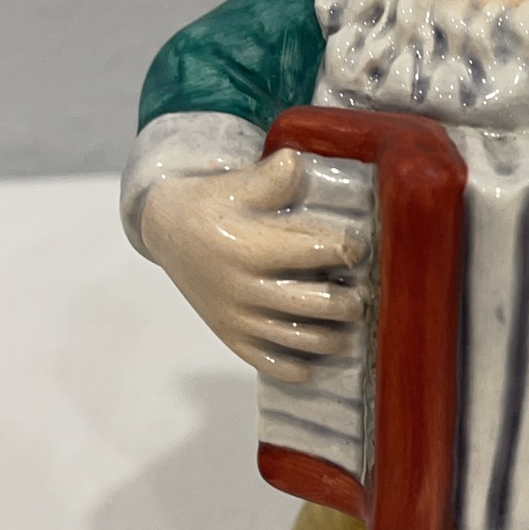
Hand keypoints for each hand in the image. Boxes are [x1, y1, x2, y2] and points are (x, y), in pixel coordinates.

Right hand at [139, 148, 367, 382]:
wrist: (166, 230)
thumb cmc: (212, 204)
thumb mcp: (239, 184)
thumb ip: (272, 178)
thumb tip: (297, 162)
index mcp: (254, 248)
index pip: (321, 254)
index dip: (350, 250)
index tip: (359, 248)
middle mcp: (247, 288)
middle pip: (321, 305)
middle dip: (352, 301)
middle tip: (362, 292)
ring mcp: (239, 318)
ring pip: (303, 340)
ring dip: (336, 336)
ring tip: (347, 322)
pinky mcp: (232, 337)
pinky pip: (272, 364)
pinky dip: (299, 367)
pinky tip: (314, 357)